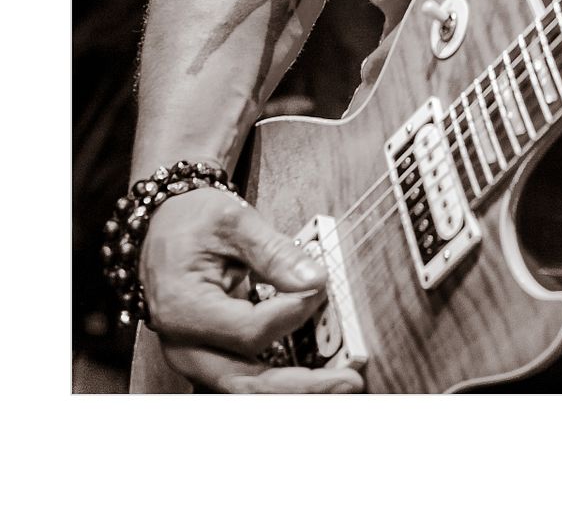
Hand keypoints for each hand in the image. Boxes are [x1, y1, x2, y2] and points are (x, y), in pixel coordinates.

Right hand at [140, 186, 363, 392]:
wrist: (163, 226)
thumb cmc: (192, 221)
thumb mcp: (232, 220)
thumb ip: (273, 252)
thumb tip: (315, 280)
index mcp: (183, 310)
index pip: (248, 331)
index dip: (291, 314)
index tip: (321, 288)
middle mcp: (185, 345)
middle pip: (246, 382)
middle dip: (302, 386)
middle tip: (350, 380)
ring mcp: (195, 357)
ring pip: (247, 388)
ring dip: (296, 390)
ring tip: (342, 383)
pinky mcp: (210, 357)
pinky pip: (248, 377)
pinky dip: (283, 380)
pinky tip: (318, 376)